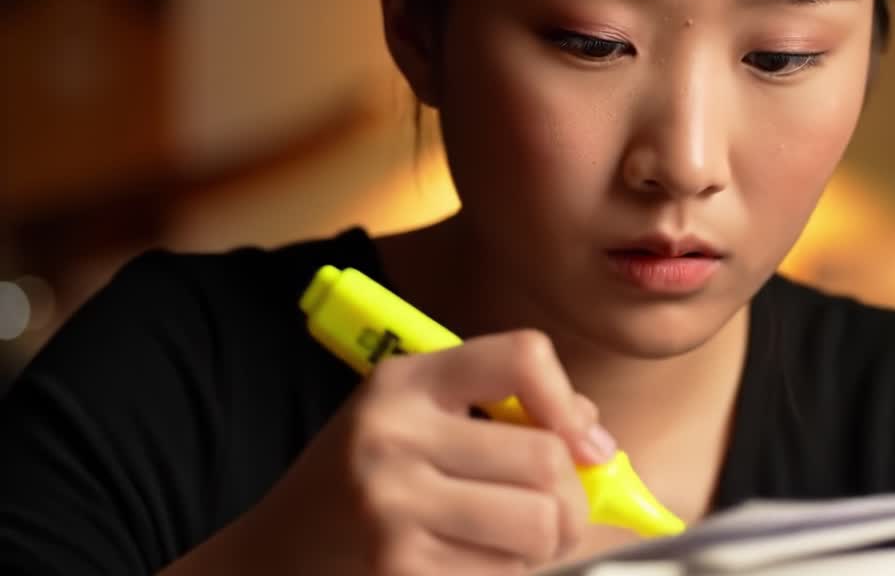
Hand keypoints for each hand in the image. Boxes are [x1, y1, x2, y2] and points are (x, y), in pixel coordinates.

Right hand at [164, 329, 613, 575]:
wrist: (281, 552)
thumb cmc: (377, 480)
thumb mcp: (424, 419)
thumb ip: (509, 414)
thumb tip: (598, 445)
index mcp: (407, 379)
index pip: (523, 356)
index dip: (570, 402)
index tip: (585, 443)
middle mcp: (393, 433)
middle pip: (548, 460)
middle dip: (573, 499)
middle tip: (557, 514)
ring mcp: (390, 505)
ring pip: (541, 525)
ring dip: (545, 544)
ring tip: (509, 540)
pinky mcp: (397, 569)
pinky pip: (506, 575)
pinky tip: (470, 565)